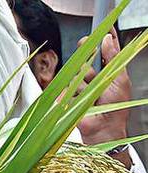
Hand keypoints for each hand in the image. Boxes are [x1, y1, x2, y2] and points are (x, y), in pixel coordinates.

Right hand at [77, 28, 132, 167]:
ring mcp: (80, 87)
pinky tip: (78, 101)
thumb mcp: (120, 80)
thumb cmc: (116, 109)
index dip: (102, 39)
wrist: (103, 131)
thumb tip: (108, 40)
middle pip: (86, 57)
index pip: (104, 51)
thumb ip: (114, 58)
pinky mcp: (68, 97)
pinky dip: (71, 94)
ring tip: (90, 94)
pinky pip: (65, 88)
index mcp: (108, 72)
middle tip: (85, 47)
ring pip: (76, 73)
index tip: (100, 29)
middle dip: (86, 53)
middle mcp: (94, 78)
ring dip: (82, 82)